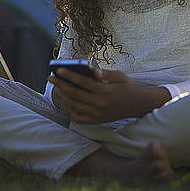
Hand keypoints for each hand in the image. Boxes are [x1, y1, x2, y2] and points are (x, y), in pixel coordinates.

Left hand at [47, 68, 170, 123]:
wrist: (138, 105)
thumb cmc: (127, 87)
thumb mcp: (120, 76)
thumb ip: (106, 73)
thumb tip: (93, 72)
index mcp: (105, 91)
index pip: (82, 82)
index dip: (69, 75)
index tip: (58, 69)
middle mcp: (100, 104)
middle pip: (74, 94)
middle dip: (60, 85)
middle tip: (51, 78)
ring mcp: (98, 114)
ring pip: (74, 106)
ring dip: (63, 97)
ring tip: (57, 88)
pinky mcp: (97, 121)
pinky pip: (79, 117)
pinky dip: (70, 109)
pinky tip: (66, 101)